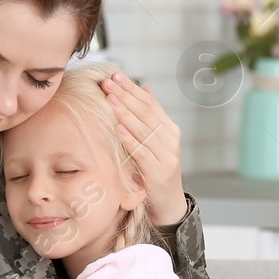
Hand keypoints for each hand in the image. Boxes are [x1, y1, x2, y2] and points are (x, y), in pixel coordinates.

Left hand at [100, 71, 186, 225]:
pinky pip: (142, 152)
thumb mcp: (155, 142)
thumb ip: (150, 118)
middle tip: (108, 83)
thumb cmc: (156, 170)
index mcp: (169, 129)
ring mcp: (167, 155)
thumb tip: (146, 88)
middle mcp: (170, 139)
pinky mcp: (159, 171)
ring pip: (144, 129)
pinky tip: (118, 128)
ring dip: (125, 113)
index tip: (115, 76)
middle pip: (146, 112)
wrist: (168, 202)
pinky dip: (130, 139)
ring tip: (110, 99)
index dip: (132, 88)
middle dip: (125, 96)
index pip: (150, 103)